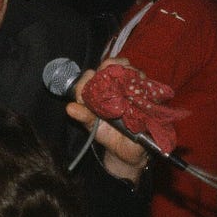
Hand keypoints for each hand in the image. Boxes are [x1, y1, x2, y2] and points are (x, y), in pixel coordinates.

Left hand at [66, 58, 149, 182]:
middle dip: (111, 65)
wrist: (128, 152)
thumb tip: (69, 108)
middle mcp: (114, 87)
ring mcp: (131, 89)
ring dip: (127, 69)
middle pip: (112, 66)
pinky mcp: (146, 96)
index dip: (90, 75)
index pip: (91, 75)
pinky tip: (138, 84)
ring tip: (126, 76)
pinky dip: (142, 81)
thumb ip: (83, 116)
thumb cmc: (108, 136)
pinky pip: (146, 83)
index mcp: (98, 92)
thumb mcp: (93, 127)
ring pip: (130, 70)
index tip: (90, 77)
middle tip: (110, 69)